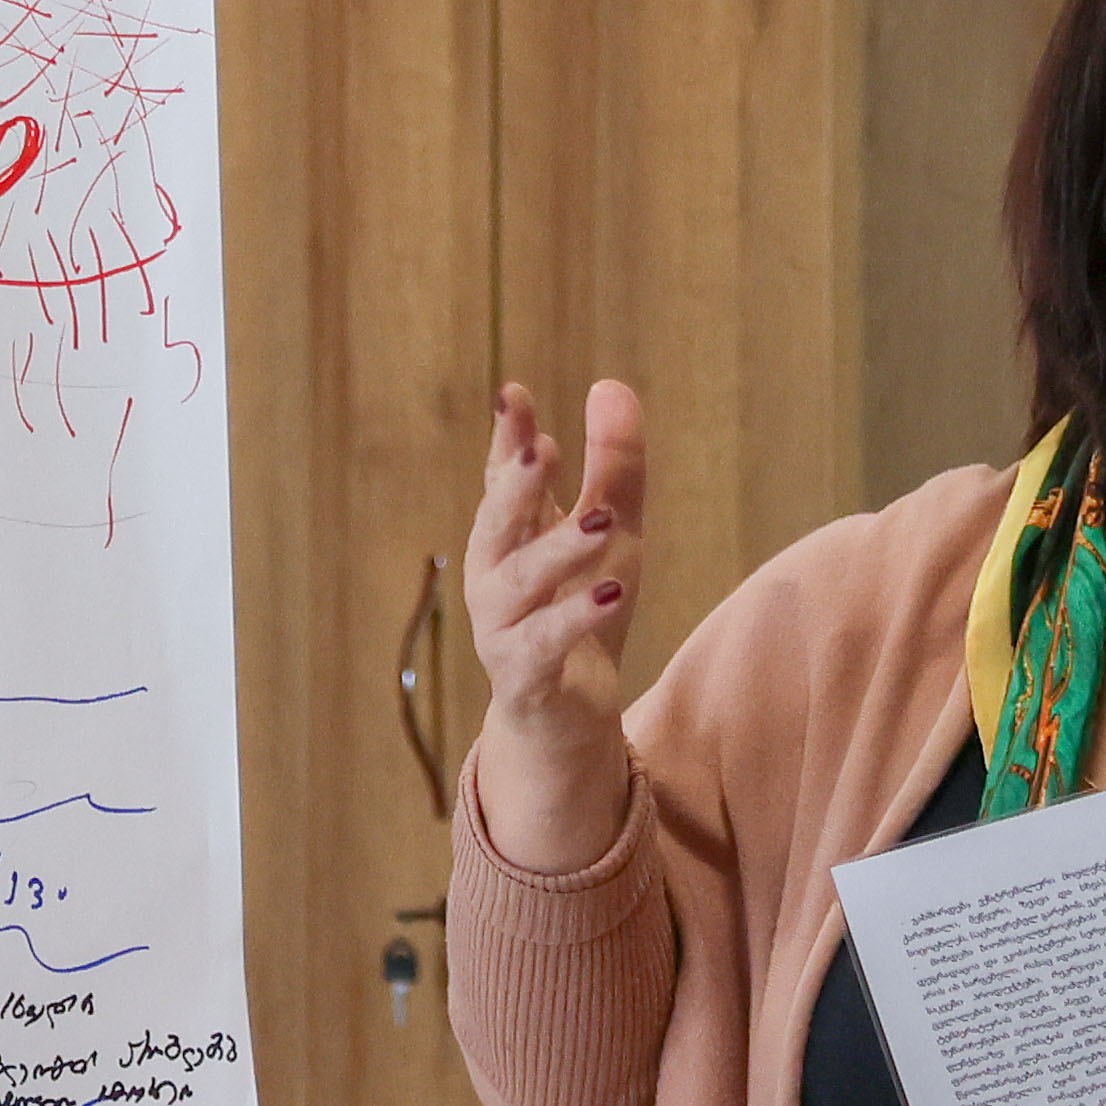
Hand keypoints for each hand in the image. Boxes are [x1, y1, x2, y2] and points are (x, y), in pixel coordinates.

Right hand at [463, 379, 645, 872]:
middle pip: (497, 523)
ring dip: (557, 551)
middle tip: (544, 447)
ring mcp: (501, 627)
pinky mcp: (523, 676)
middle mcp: (493, 576)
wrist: (565, 720)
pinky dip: (572, 619)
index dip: (508, 439)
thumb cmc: (581, 613)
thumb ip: (613, 467)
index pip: (503, 477)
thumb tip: (611, 385)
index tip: (514, 396)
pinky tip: (609, 592)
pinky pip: (543, 644)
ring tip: (601, 522)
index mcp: (511, 535)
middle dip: (517, 485)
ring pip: (518, 583)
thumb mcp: (612, 535)